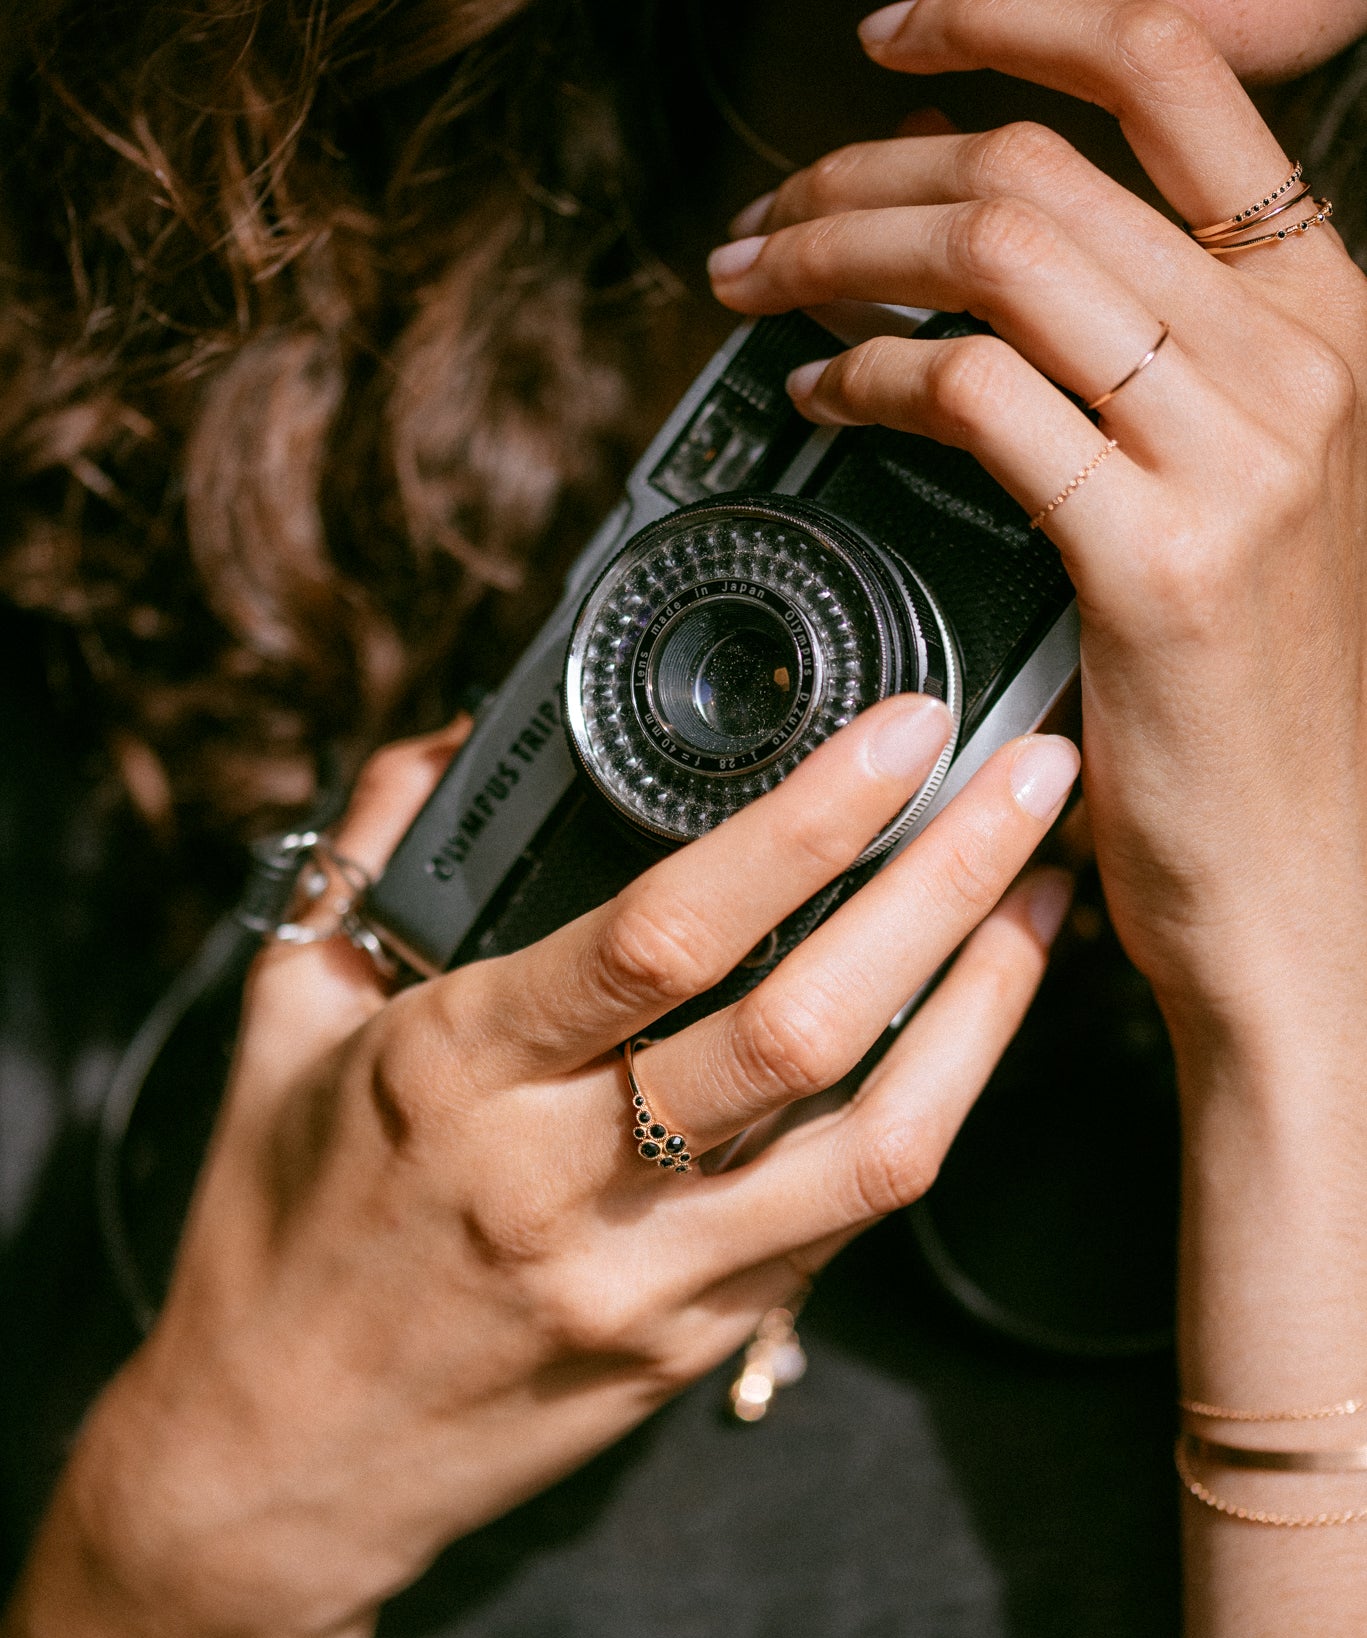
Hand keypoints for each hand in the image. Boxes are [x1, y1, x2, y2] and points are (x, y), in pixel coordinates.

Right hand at [69, 699, 1076, 1637]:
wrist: (278, 1474)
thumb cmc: (277, 1234)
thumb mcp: (284, 1027)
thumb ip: (370, 865)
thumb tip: (458, 731)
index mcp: (451, 1075)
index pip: (660, 935)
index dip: (805, 823)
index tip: (902, 732)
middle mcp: (560, 1184)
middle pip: (805, 1029)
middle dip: (945, 887)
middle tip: (1035, 779)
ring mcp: (648, 1284)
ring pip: (872, 1146)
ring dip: (986, 1009)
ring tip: (1047, 895)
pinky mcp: (696, 1351)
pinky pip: (845, 1221)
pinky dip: (930, 1109)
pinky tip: (969, 1025)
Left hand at [707, 0, 1366, 1034]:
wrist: (1298, 880)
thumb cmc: (1247, 709)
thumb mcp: (1241, 498)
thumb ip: (1155, 373)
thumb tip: (988, 292)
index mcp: (1329, 315)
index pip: (1182, 67)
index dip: (1017, 18)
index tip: (896, 40)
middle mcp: (1300, 354)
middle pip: (1049, 154)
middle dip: (873, 157)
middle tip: (772, 208)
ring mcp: (1238, 452)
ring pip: (1000, 251)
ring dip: (842, 248)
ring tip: (755, 285)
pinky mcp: (1157, 557)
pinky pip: (974, 399)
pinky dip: (866, 377)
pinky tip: (816, 398)